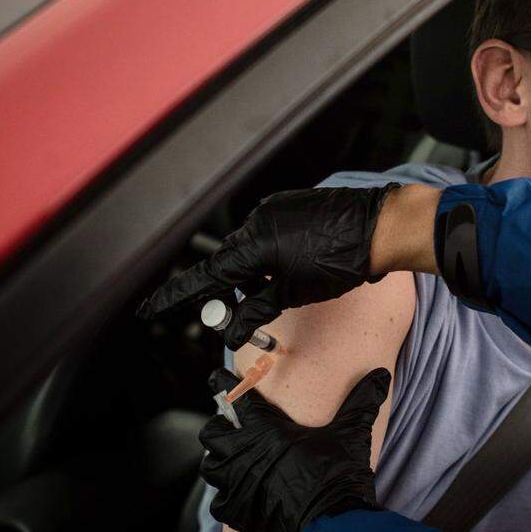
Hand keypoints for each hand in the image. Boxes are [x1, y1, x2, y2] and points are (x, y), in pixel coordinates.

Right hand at [137, 184, 396, 348]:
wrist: (380, 228)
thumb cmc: (341, 261)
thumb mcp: (294, 294)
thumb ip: (256, 309)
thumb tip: (233, 328)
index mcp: (253, 247)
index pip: (205, 277)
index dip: (176, 296)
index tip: (150, 309)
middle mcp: (257, 221)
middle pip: (228, 262)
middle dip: (230, 288)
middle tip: (236, 311)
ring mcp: (274, 207)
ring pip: (250, 246)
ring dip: (255, 268)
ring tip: (285, 283)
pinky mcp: (290, 202)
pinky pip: (269, 229)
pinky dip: (272, 250)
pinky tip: (295, 262)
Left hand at [199, 367, 390, 531]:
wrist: (330, 527)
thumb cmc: (336, 477)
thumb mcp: (351, 433)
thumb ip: (362, 401)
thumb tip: (380, 376)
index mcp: (267, 430)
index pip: (238, 399)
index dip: (225, 384)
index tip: (218, 377)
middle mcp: (245, 455)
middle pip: (213, 433)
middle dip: (219, 426)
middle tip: (229, 425)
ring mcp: (237, 485)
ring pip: (211, 466)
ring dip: (220, 459)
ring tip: (231, 458)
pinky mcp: (237, 512)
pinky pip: (219, 501)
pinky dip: (226, 496)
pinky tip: (239, 493)